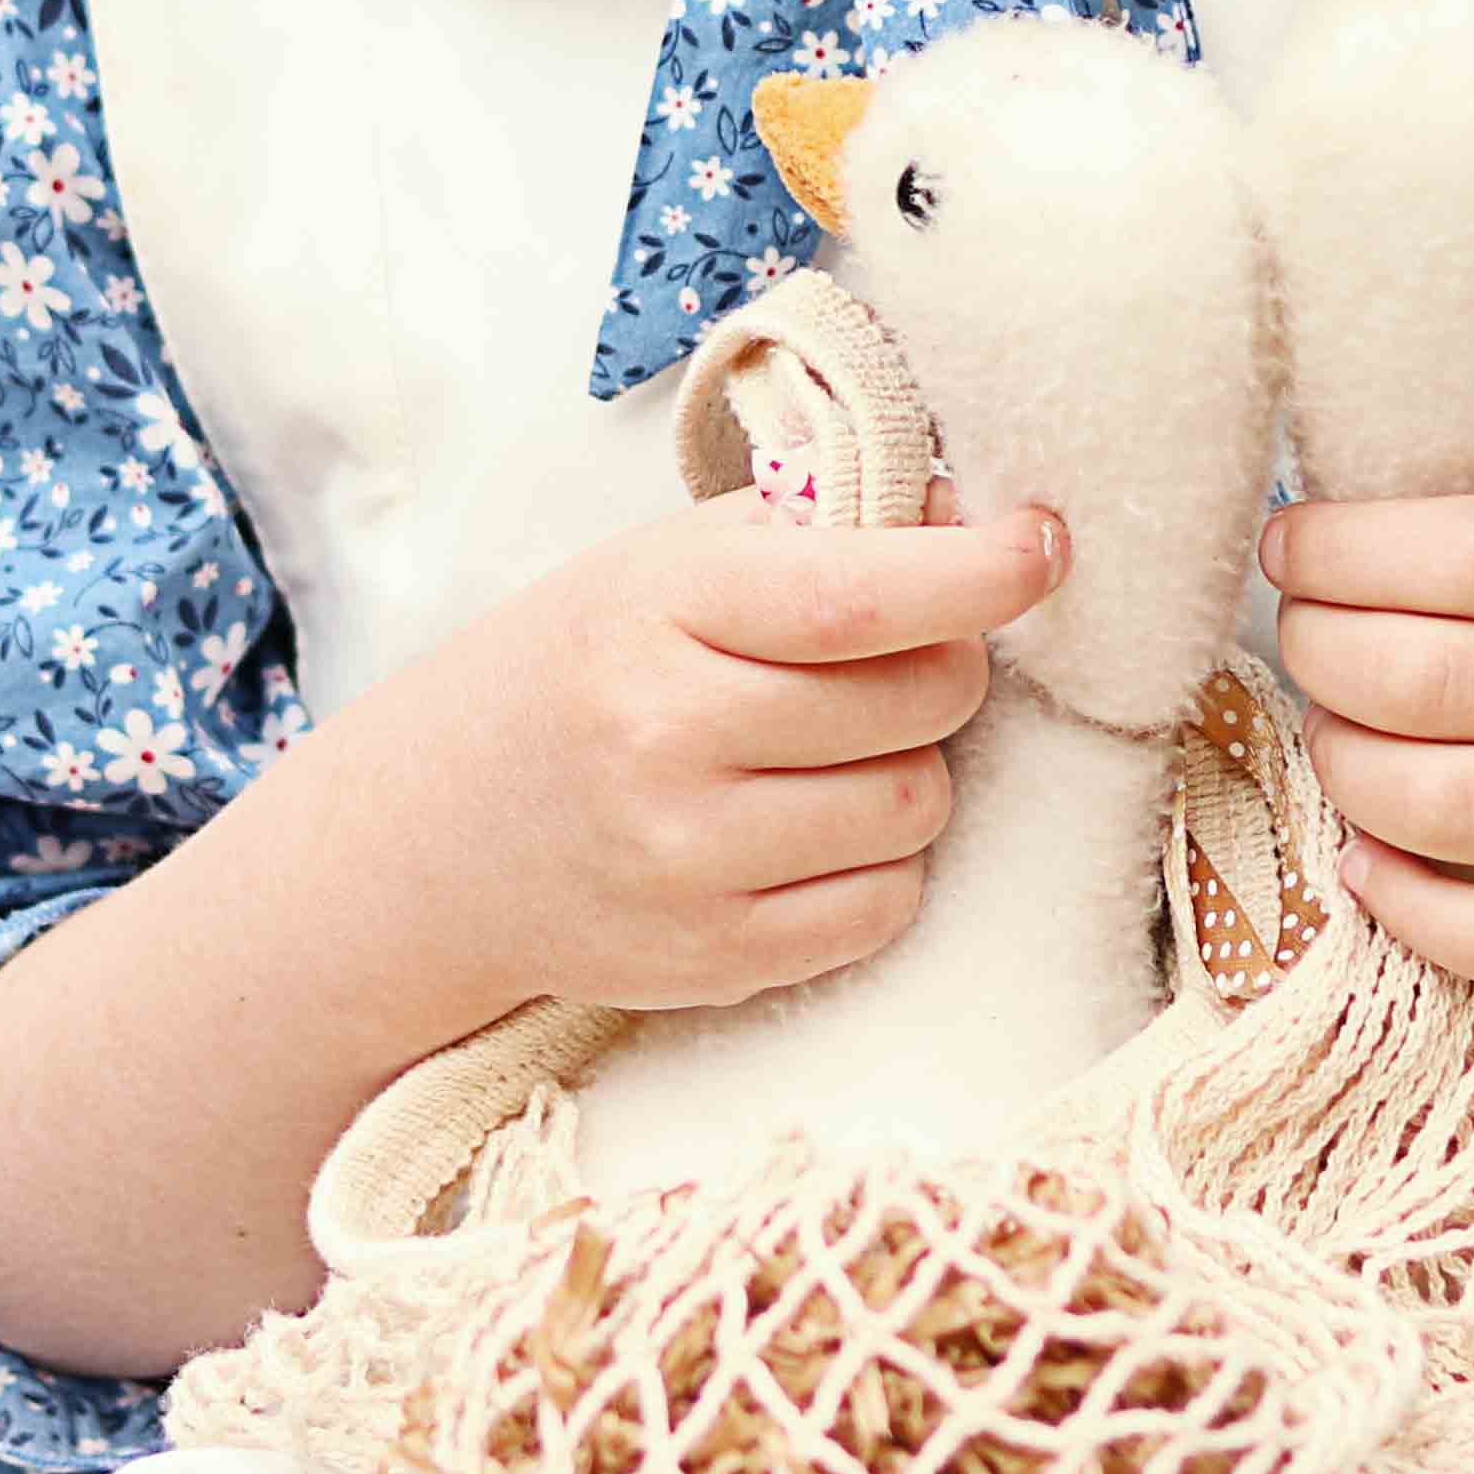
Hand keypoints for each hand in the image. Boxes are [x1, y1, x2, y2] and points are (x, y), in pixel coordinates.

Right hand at [327, 490, 1068, 1017]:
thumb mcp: (660, 566)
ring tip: (828, 752)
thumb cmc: (576, 672)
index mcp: (657, 612)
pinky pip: (885, 907)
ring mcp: (687, 861)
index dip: (977, 572)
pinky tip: (809, 829)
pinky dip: (879, 864)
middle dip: (941, 669)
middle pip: (921, 699)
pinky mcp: (711, 959)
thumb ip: (808, 530)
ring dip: (907, 770)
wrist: (433, 839)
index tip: (1041, 546)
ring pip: (917, 807)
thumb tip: (969, 515)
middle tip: (885, 660)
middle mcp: (667, 738)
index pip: (859, 596)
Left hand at [1261, 417, 1473, 1002]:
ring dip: (1345, 768)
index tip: (1291, 542)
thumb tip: (1461, 380)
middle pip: (1432, 674)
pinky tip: (1370, 865)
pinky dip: (1410, 906)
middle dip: (1319, 651)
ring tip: (1328, 734)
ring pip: (1446, 806)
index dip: (1352, 545)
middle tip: (1294, 635)